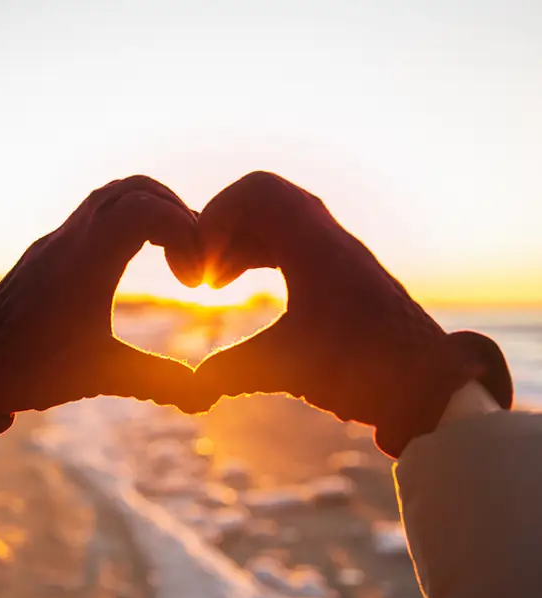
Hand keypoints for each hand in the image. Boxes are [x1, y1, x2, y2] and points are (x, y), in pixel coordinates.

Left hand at [0, 176, 205, 435]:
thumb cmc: (27, 368)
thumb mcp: (99, 375)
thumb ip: (155, 379)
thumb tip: (203, 395)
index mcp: (86, 261)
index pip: (146, 208)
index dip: (185, 230)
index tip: (190, 277)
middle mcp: (71, 239)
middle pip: (135, 188)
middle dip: (176, 214)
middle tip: (190, 259)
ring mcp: (57, 241)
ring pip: (113, 195)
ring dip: (151, 213)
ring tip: (170, 257)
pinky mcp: (49, 252)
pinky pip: (95, 213)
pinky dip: (127, 222)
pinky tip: (134, 263)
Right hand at [194, 172, 511, 455]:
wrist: (424, 383)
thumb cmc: (364, 369)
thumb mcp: (289, 367)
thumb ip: (234, 369)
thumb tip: (196, 383)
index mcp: (314, 245)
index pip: (255, 192)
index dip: (214, 219)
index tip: (204, 269)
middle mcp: (326, 238)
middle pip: (259, 200)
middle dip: (221, 230)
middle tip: (204, 274)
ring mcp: (334, 252)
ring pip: (273, 221)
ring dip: (238, 243)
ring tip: (217, 284)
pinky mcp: (338, 272)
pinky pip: (288, 241)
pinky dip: (257, 255)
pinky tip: (241, 288)